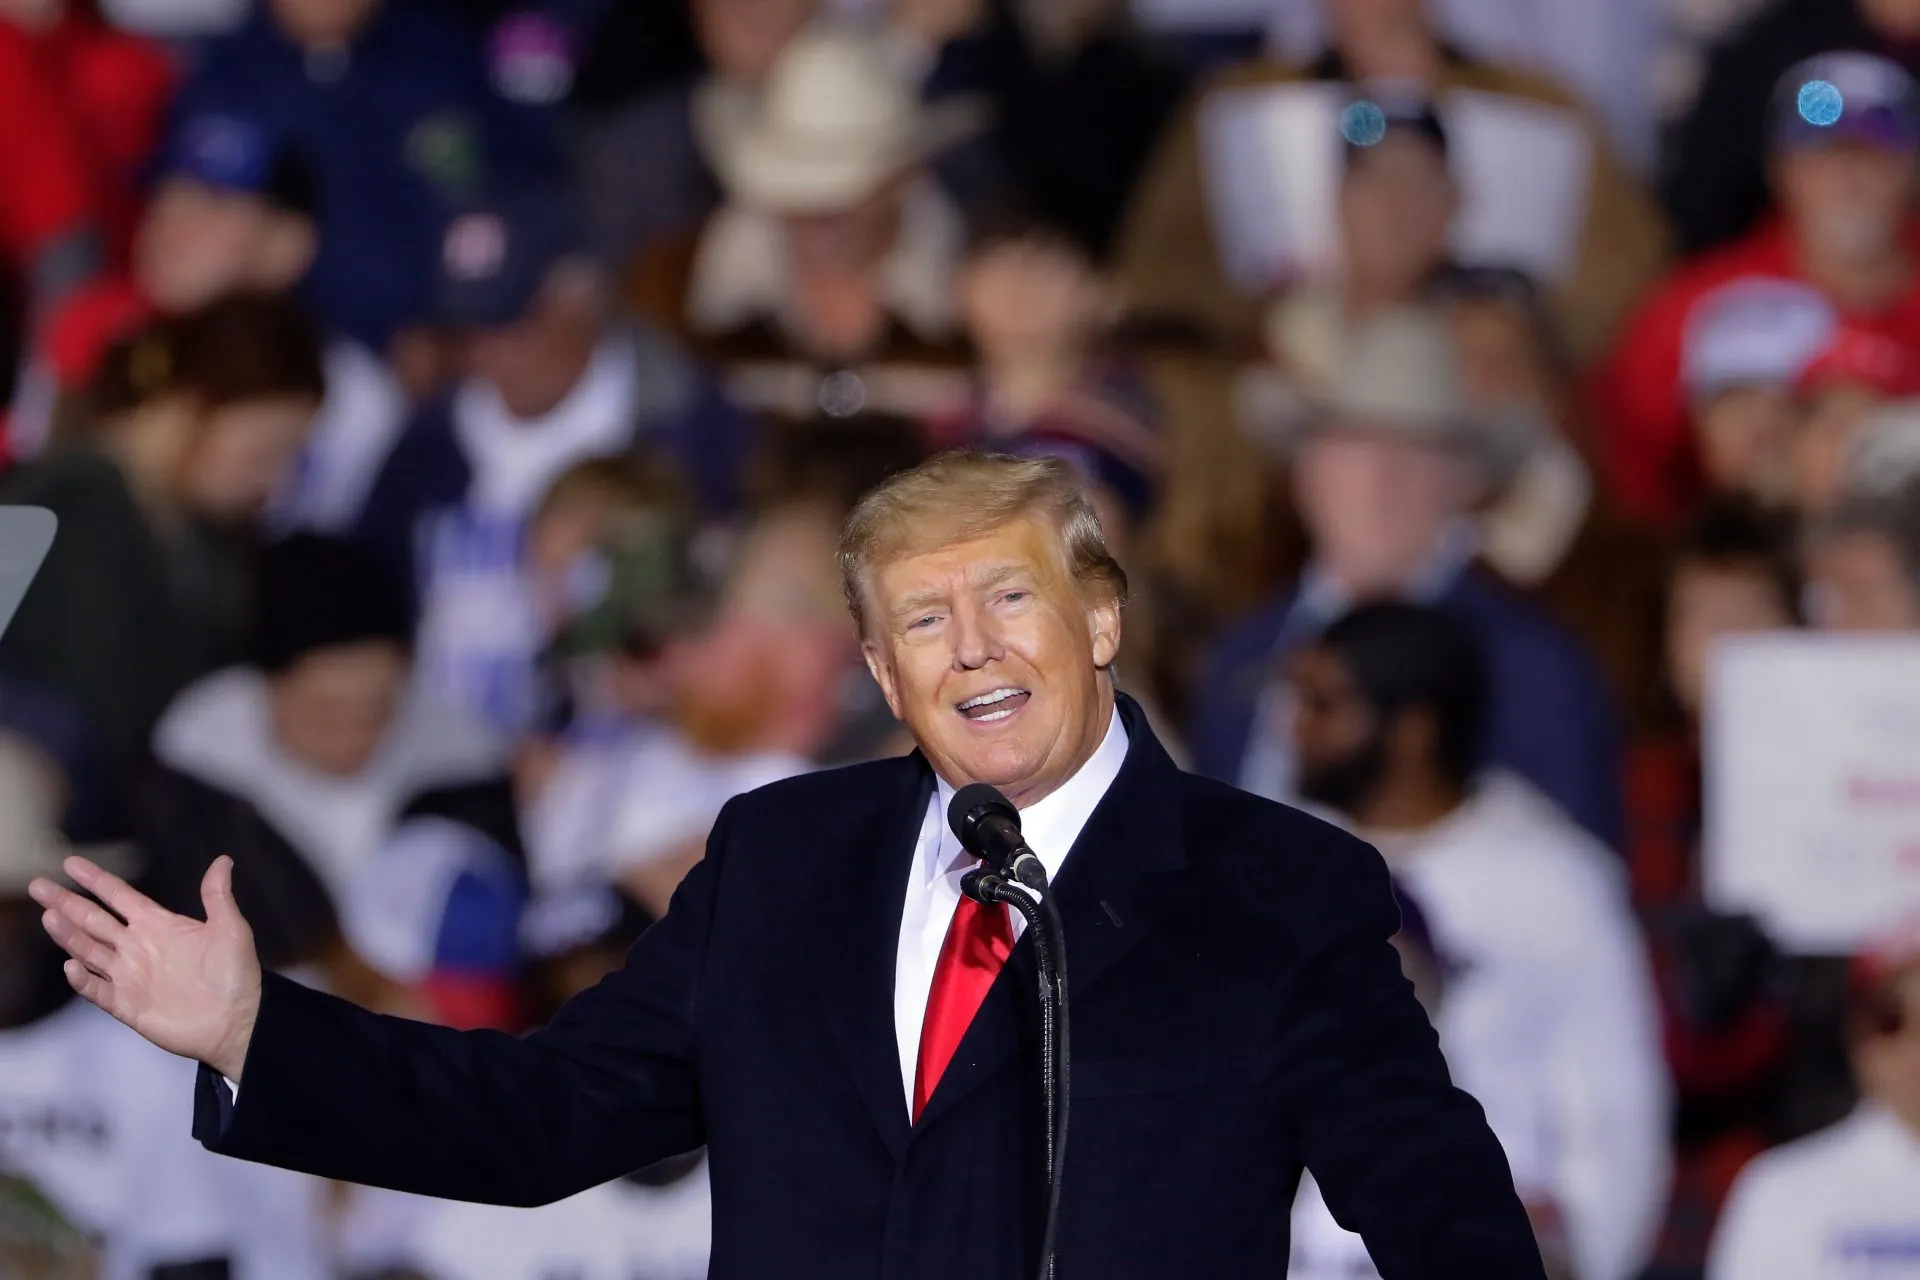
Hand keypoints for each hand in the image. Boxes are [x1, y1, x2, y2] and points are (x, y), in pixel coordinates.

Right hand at [28, 855, 261, 1079]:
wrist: (237, 1021)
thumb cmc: (237, 974)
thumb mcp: (231, 929)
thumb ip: (218, 896)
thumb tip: (223, 860)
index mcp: (159, 925)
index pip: (119, 896)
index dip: (96, 880)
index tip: (70, 862)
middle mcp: (137, 947)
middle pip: (93, 920)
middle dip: (66, 902)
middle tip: (38, 885)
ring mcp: (129, 976)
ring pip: (89, 951)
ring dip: (68, 935)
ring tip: (49, 916)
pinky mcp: (127, 1005)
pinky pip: (98, 990)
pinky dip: (83, 979)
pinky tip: (71, 965)